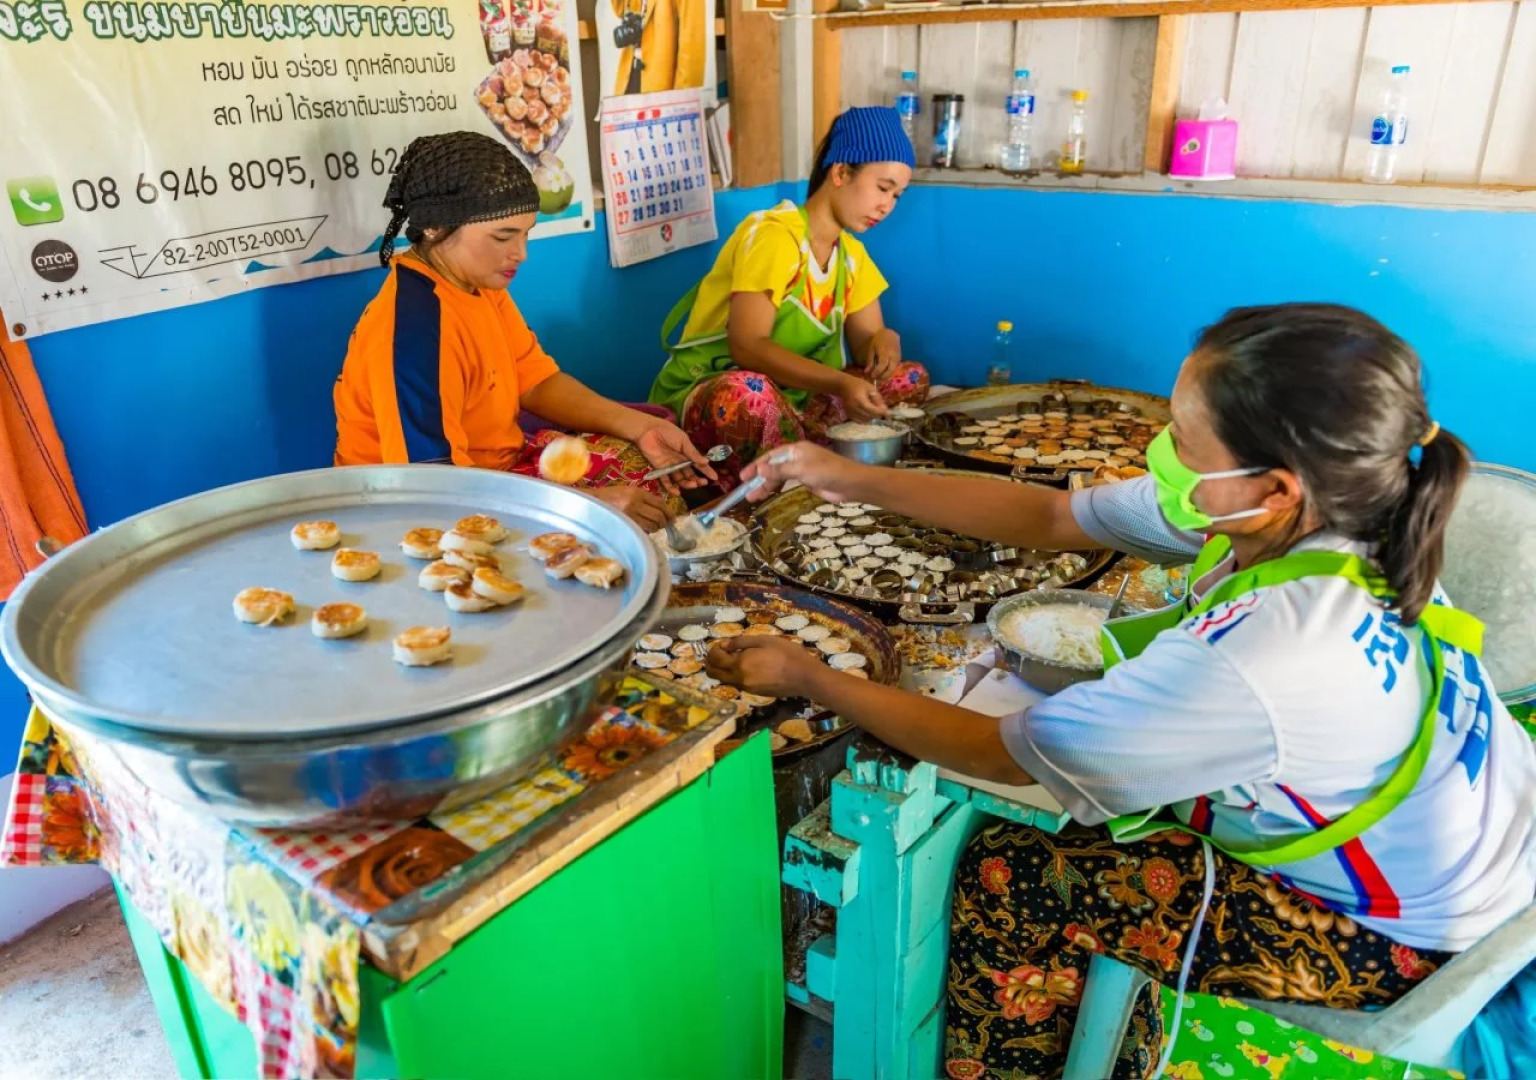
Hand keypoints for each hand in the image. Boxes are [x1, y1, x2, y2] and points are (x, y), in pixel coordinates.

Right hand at [591, 485, 671, 531]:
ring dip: (655, 528)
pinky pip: (642, 531)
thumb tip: (663, 511)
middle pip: (658, 516)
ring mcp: (629, 515)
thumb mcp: (629, 492)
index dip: (669, 512)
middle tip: (664, 524)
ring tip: (653, 527)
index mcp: (637, 493)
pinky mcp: (624, 525)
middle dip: (664, 522)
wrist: (591, 502)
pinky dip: (646, 532)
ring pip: (651, 526)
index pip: (660, 504)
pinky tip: (643, 529)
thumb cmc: (611, 497)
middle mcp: (635, 503)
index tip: (672, 518)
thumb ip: (645, 499)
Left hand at [634, 420, 718, 494]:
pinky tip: (677, 492)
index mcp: (686, 453)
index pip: (698, 463)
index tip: (715, 478)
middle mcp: (679, 461)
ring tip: (692, 485)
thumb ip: (692, 453)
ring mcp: (670, 466)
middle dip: (696, 479)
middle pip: (689, 473)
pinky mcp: (659, 469)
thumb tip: (706, 461)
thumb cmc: (667, 432)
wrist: (648, 431)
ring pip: (680, 478)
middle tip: (702, 483)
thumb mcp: (683, 441)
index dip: (706, 471)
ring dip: (686, 484)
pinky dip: (671, 487)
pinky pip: (666, 480)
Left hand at [707, 637, 824, 698]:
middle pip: (714, 674)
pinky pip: (737, 684)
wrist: (804, 676)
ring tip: (736, 659)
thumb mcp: (763, 640)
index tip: (721, 644)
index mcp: (739, 664)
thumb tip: (724, 645)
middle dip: (712, 663)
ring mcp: (747, 688)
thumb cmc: (786, 653)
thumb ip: (741, 642)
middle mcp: (739, 679)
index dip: (713, 650)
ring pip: (725, 681)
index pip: (714, 660)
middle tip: (722, 653)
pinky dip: (735, 676)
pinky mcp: (755, 693)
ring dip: (723, 670)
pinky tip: (749, 667)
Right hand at [739, 441, 863, 503]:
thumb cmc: (827, 471)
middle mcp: (796, 458)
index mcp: (795, 449)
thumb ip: (779, 470)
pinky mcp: (806, 481)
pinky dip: (776, 489)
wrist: (850, 484)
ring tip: (752, 498)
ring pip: (778, 477)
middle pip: (773, 467)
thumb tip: (759, 468)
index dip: (756, 466)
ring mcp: (801, 470)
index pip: (771, 456)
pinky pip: (786, 483)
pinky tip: (767, 495)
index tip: (744, 477)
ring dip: (765, 486)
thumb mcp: (801, 470)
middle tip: (744, 491)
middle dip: (759, 479)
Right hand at [837, 375, 888, 421]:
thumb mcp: (870, 388)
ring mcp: (851, 413)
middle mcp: (854, 408)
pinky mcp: (849, 415)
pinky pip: (860, 421)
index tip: (889, 412)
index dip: (881, 412)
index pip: (872, 410)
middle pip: (869, 416)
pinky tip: (868, 413)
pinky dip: (866, 419)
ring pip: (865, 420)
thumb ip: (878, 399)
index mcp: (859, 400)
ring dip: (872, 417)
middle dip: (878, 414)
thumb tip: (885, 410)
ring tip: (875, 410)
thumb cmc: (858, 385)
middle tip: (882, 410)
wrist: (843, 386)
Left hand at [861, 329, 901, 383]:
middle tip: (875, 379)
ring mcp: (898, 357)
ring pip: (893, 370)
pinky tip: (883, 374)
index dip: (877, 372)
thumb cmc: (878, 340)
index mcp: (885, 352)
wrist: (890, 334)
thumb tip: (866, 372)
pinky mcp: (899, 359)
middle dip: (883, 377)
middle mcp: (893, 355)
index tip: (871, 376)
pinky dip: (889, 372)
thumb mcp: (871, 349)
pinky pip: (895, 368)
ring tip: (879, 378)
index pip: (882, 365)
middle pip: (890, 370)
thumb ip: (870, 361)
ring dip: (886, 376)